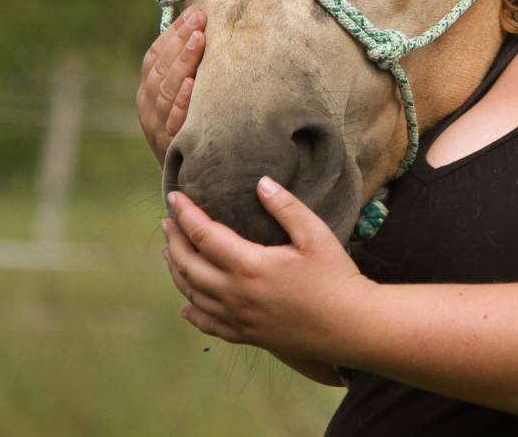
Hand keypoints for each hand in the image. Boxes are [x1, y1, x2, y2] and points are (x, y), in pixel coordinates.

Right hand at [138, 7, 204, 164]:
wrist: (187, 179)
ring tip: (199, 40)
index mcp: (147, 91)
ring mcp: (156, 127)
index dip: (172, 33)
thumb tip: (199, 26)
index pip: (155, 55)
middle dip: (180, 41)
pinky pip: (174, 121)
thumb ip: (184, 70)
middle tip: (200, 19)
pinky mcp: (170, 146)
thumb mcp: (180, 99)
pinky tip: (192, 85)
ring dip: (183, 62)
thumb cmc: (190, 129)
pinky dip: (181, 102)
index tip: (193, 13)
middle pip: (161, 68)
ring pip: (166, 89)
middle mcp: (147, 107)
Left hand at [162, 178, 372, 377]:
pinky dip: (192, 312)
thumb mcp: (316, 234)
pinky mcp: (247, 335)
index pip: (204, 235)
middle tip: (168, 221)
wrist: (349, 326)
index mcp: (249, 266)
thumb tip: (261, 182)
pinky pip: (208, 325)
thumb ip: (286, 207)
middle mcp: (235, 294)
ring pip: (193, 294)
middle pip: (188, 265)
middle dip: (174, 240)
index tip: (174, 198)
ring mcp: (238, 318)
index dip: (185, 214)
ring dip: (176, 271)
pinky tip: (186, 306)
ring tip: (170, 252)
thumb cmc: (335, 277)